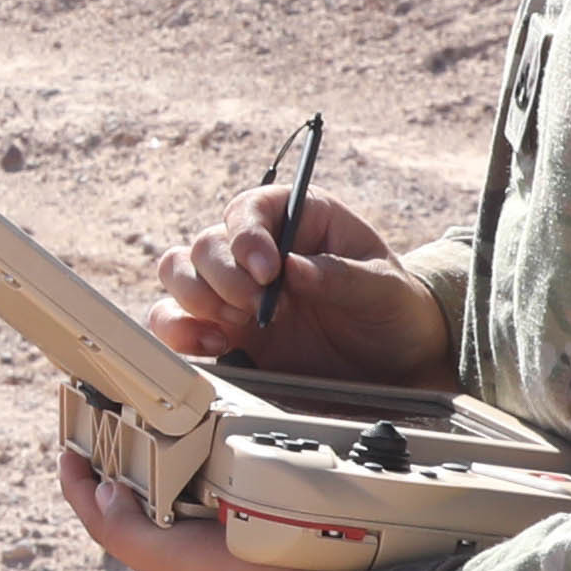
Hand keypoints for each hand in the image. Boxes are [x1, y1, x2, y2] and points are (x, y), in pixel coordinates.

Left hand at [59, 437, 321, 570]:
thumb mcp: (179, 564)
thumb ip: (131, 533)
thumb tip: (100, 491)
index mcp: (160, 563)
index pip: (104, 518)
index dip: (79, 484)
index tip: (67, 447)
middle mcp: (186, 559)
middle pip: (143, 505)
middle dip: (128, 465)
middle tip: (120, 421)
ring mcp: (222, 554)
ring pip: (187, 502)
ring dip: (175, 468)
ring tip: (170, 428)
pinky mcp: (258, 544)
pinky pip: (228, 505)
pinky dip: (219, 479)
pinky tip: (230, 460)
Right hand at [154, 181, 445, 390]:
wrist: (394, 362)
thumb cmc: (392, 309)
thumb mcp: (384, 289)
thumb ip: (341, 277)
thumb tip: (293, 269)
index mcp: (297, 219)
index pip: (250, 209)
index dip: (247, 236)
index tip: (267, 271)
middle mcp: (257, 251)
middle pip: (205, 244)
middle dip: (224, 278)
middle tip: (258, 309)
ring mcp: (234, 292)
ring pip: (178, 275)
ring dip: (197, 300)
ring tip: (238, 326)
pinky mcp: (223, 332)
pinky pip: (175, 321)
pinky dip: (179, 331)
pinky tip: (214, 345)